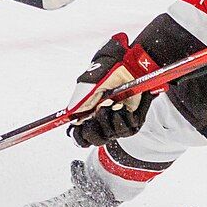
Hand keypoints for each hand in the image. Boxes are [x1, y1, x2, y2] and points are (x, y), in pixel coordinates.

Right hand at [66, 33, 158, 147]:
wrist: (130, 67)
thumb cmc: (109, 72)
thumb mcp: (90, 85)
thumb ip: (80, 102)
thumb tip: (73, 119)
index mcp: (89, 111)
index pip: (80, 133)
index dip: (79, 136)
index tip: (80, 131)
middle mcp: (102, 118)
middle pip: (95, 139)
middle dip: (96, 129)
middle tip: (99, 111)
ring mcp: (117, 120)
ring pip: (111, 135)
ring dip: (110, 120)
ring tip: (113, 103)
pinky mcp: (133, 120)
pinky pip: (128, 130)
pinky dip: (124, 119)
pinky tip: (123, 107)